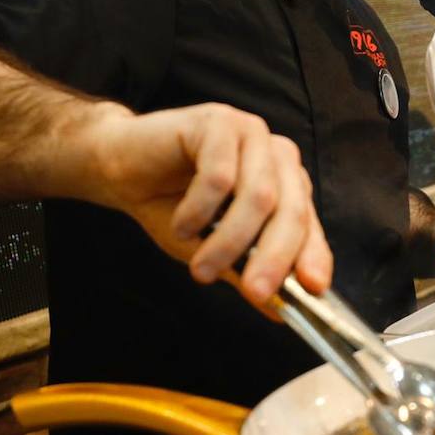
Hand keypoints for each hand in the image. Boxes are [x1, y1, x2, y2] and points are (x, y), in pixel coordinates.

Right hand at [77, 102, 331, 307]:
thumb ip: (248, 272)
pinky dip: (199, 210)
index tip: (311, 289)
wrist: (120, 168)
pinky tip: (182, 224)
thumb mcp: (214, 249)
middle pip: (290, 210)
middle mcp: (276, 155)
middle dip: (274, 257)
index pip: (309, 224)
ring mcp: (250, 134)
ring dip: (229, 241)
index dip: (313, 256)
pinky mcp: (217, 121)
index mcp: (286, 183)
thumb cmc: (171, 206)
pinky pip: (219, 176)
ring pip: (259, 196)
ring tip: (200, 268)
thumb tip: (281, 313)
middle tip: (254, 291)